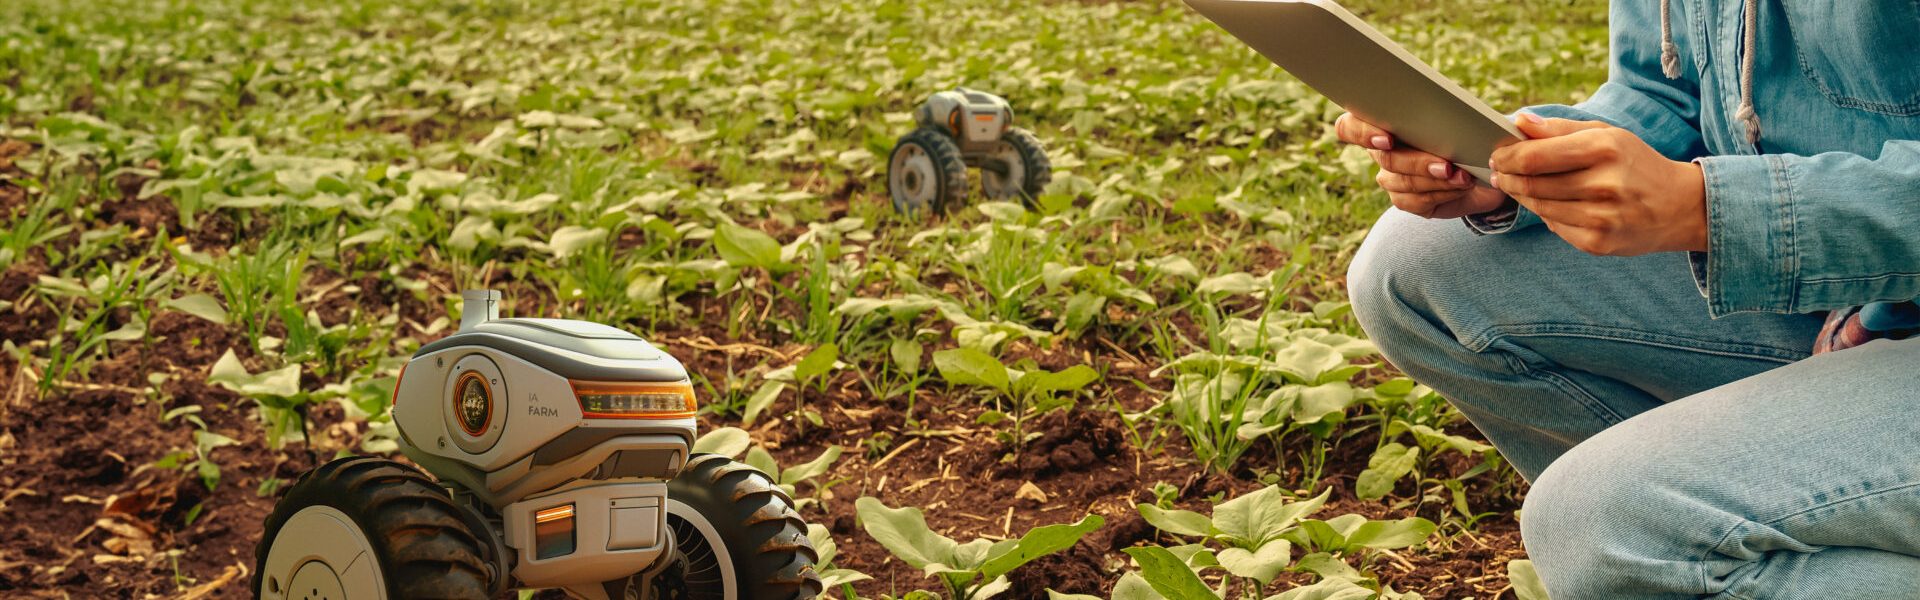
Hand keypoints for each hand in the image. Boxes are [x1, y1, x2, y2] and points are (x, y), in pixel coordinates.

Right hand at [1336, 112, 1509, 218]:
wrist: (1483, 165)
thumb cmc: (1465, 132)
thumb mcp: (1455, 114)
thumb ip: (1438, 112)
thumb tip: (1445, 113)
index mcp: (1381, 123)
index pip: (1349, 127)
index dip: (1361, 133)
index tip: (1387, 139)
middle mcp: (1380, 153)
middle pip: (1385, 158)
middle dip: (1417, 162)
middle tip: (1446, 165)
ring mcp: (1390, 179)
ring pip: (1402, 182)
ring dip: (1435, 180)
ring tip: (1462, 176)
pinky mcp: (1405, 200)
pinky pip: (1416, 201)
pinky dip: (1442, 193)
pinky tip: (1460, 186)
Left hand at [1489, 114, 1707, 255]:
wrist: (1680, 206)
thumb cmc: (1635, 163)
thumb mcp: (1605, 134)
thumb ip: (1559, 128)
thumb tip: (1518, 120)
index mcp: (1603, 149)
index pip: (1533, 157)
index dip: (1506, 157)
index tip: (1496, 155)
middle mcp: (1603, 185)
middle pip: (1530, 184)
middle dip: (1506, 177)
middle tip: (1498, 172)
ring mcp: (1600, 218)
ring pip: (1538, 207)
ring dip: (1520, 196)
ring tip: (1516, 186)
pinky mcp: (1598, 243)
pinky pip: (1554, 227)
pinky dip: (1545, 214)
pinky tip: (1550, 204)